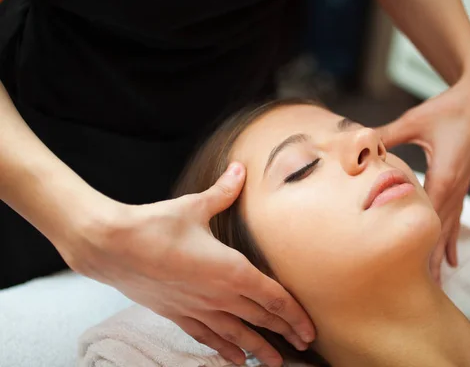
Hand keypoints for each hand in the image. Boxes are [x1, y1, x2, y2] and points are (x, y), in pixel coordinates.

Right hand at [56, 162, 313, 366]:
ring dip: (259, 348)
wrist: (112, 246)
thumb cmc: (155, 226)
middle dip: (285, 333)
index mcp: (231, 269)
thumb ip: (223, 191)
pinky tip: (235, 360)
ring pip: (237, 334)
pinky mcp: (178, 314)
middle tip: (304, 346)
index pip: (274, 297)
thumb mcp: (194, 206)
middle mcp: (219, 294)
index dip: (295, 315)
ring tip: (276, 363)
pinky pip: (207, 337)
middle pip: (261, 319)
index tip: (310, 330)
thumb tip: (240, 169)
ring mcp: (198, 308)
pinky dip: (224, 349)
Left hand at [376, 71, 469, 282]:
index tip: (412, 272)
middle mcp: (455, 188)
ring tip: (439, 286)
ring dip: (441, 257)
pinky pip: (456, 218)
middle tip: (423, 293)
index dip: (420, 246)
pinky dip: (451, 240)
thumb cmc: (448, 108)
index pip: (429, 219)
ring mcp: (461, 188)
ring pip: (449, 230)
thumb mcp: (414, 122)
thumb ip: (386, 136)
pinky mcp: (461, 185)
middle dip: (431, 262)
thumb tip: (359, 145)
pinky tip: (451, 260)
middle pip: (440, 232)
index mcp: (444, 176)